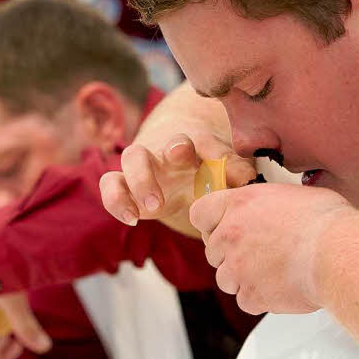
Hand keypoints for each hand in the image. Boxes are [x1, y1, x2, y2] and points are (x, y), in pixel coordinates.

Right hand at [100, 131, 257, 232]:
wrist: (179, 158)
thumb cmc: (206, 166)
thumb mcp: (224, 169)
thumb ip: (236, 171)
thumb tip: (248, 179)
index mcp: (196, 144)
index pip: (202, 141)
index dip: (210, 153)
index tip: (221, 170)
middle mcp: (165, 150)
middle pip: (167, 139)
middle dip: (158, 165)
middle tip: (167, 192)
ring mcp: (144, 164)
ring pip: (131, 156)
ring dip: (140, 181)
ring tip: (152, 207)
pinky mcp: (126, 182)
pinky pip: (110, 184)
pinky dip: (116, 200)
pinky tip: (133, 219)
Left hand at [189, 183, 353, 313]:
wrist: (339, 253)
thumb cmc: (325, 221)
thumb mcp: (289, 195)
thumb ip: (264, 205)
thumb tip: (266, 211)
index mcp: (238, 204)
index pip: (199, 214)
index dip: (210, 223)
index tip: (222, 228)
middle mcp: (230, 235)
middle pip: (212, 251)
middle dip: (230, 254)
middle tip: (258, 253)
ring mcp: (237, 267)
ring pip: (225, 279)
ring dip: (243, 278)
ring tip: (272, 272)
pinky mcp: (251, 294)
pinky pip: (245, 301)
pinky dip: (260, 299)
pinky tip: (281, 288)